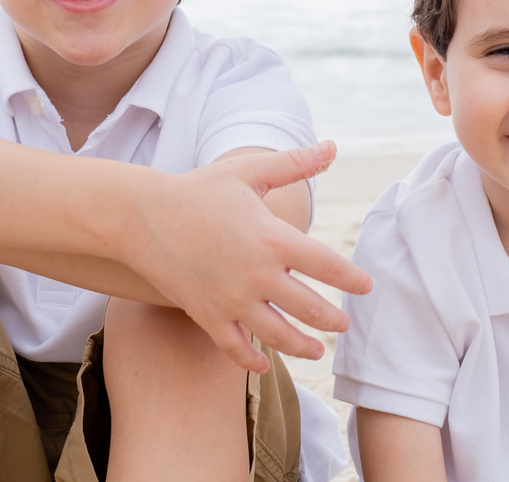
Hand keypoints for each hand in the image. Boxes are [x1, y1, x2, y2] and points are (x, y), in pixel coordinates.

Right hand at [130, 141, 372, 372]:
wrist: (142, 216)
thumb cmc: (199, 189)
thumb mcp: (248, 171)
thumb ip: (294, 163)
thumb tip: (332, 145)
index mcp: (272, 238)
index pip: (327, 265)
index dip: (352, 278)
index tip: (366, 286)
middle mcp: (256, 274)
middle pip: (309, 307)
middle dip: (332, 319)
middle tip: (344, 323)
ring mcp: (231, 300)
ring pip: (278, 335)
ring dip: (303, 346)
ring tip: (317, 350)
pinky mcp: (207, 315)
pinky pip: (235, 348)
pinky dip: (252, 360)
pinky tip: (265, 364)